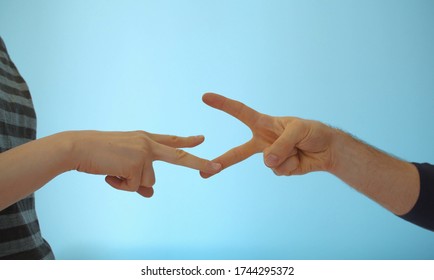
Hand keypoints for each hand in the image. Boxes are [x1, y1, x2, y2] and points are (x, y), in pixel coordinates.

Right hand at [69, 130, 221, 196]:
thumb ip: (139, 178)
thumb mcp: (122, 165)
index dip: (187, 140)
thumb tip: (151, 194)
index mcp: (145, 138)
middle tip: (217, 167)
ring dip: (129, 183)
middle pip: (179, 156)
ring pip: (147, 182)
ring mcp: (144, 153)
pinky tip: (109, 174)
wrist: (78, 148)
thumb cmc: (98, 154)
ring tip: (112, 170)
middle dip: (199, 163)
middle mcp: (148, 144)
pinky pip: (135, 187)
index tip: (202, 139)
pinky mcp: (137, 164)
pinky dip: (121, 186)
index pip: (170, 140)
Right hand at [200, 93, 335, 177]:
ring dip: (287, 157)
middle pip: (239, 152)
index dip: (223, 105)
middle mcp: (263, 140)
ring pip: (270, 162)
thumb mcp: (298, 131)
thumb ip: (281, 145)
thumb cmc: (312, 132)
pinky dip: (292, 166)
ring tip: (298, 149)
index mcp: (264, 124)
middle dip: (223, 161)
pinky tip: (299, 159)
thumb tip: (267, 163)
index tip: (206, 97)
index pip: (241, 113)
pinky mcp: (279, 168)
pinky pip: (280, 171)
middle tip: (205, 171)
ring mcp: (271, 156)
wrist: (328, 149)